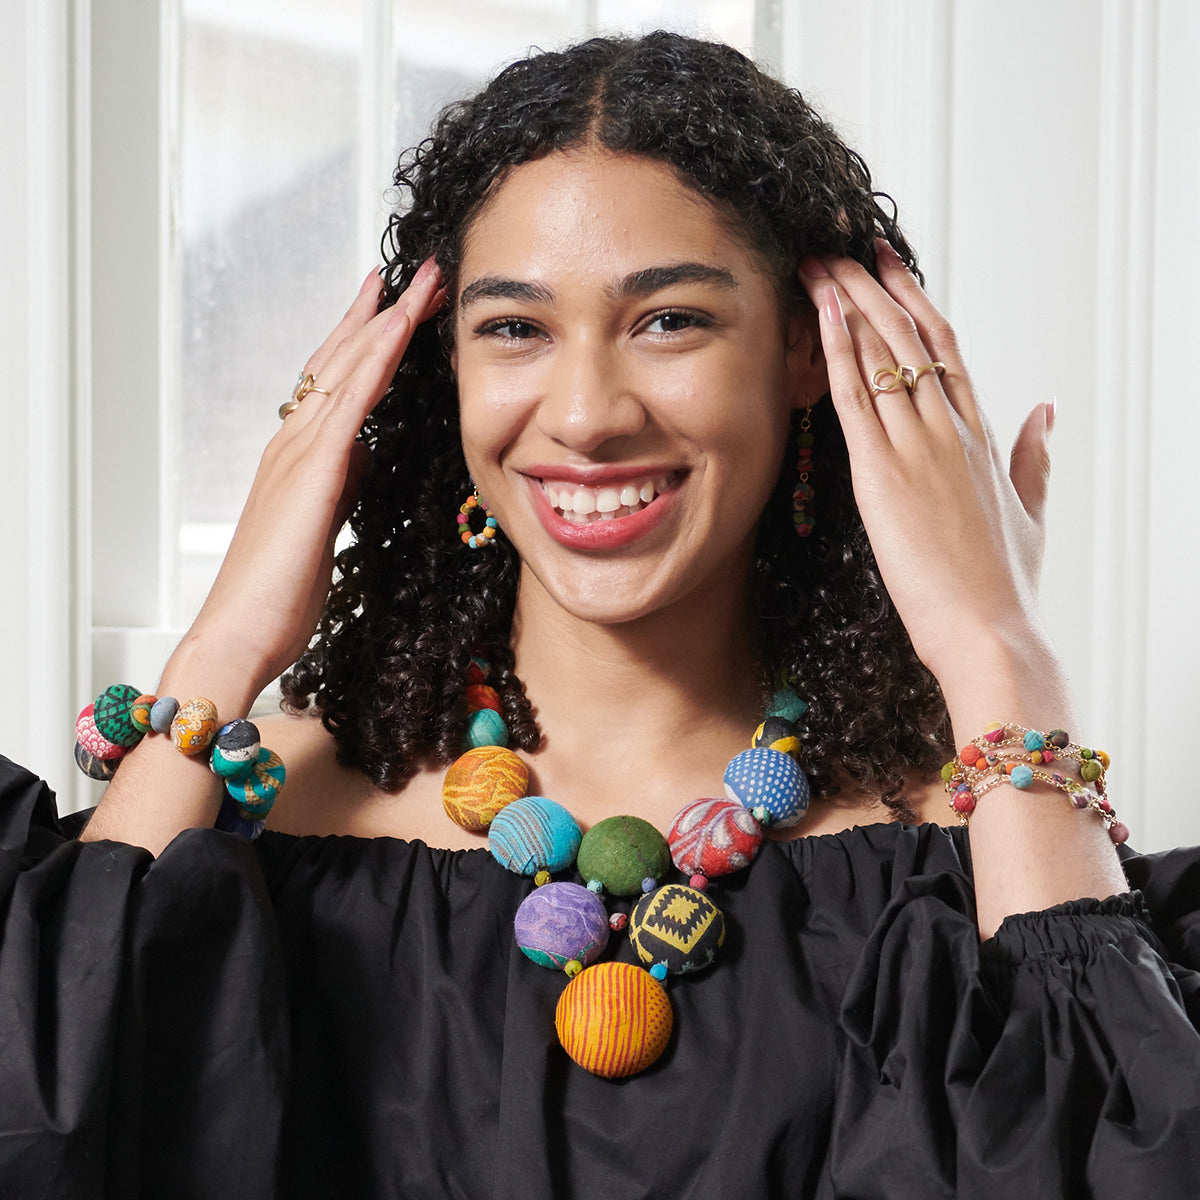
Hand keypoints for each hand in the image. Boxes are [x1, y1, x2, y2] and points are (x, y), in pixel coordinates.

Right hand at [178, 260, 445, 694]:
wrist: (241, 632)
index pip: (337, 381)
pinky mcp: (312, 470)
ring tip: (422, 281)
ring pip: (347, 366)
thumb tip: (364, 454)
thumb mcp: (322, 523)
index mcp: (300, 455)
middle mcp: (294, 440)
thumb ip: (340, 482)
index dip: (368, 338)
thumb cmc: (278, 592)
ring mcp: (298, 450)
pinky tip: (400, 327)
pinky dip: (376, 358)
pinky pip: (351, 400)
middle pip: (342, 358)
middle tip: (419, 272)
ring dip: (387, 319)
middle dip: (381, 311)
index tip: (398, 303)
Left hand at [798, 244, 1058, 725]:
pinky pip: (856, 396)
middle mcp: (951, 429)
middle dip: (875, 287)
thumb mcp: (1031, 513)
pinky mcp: (883, 472)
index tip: (891, 267)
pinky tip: (822, 311)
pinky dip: (838, 348)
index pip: (946, 350)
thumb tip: (1046, 411)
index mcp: (983, 436)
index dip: (915, 303)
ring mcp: (918, 446)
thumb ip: (1035, 458)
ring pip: (882, 355)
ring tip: (821, 262)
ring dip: (848, 303)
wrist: (990, 631)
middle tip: (844, 247)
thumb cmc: (1005, 585)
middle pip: (910, 337)